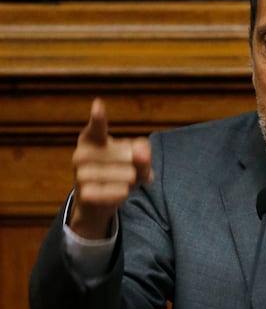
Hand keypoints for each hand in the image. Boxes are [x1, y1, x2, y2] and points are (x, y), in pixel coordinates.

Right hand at [69, 98, 153, 238]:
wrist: (98, 202)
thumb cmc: (119, 172)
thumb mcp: (136, 161)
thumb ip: (143, 152)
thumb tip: (142, 152)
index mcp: (92, 138)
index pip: (97, 127)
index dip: (99, 117)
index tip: (98, 105)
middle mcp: (81, 153)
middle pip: (126, 155)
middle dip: (137, 164)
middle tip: (133, 170)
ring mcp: (79, 174)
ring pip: (123, 174)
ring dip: (132, 179)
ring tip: (127, 181)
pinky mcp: (84, 194)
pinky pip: (116, 191)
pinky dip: (124, 192)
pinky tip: (122, 191)